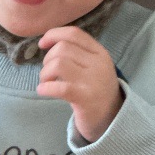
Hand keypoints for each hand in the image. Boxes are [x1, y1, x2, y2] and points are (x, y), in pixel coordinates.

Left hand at [36, 27, 122, 142]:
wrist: (112, 120)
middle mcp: (98, 64)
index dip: (54, 35)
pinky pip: (59, 87)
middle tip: (48, 74)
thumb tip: (49, 43)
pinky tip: (43, 91)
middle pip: (62, 48)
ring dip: (45, 73)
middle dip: (47, 59)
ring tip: (46, 83)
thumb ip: (78, 54)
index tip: (42, 44)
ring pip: (58, 64)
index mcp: (100, 53)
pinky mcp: (85, 98)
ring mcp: (93, 81)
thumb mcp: (94, 68)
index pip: (74, 34)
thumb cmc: (96, 92)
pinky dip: (45, 88)